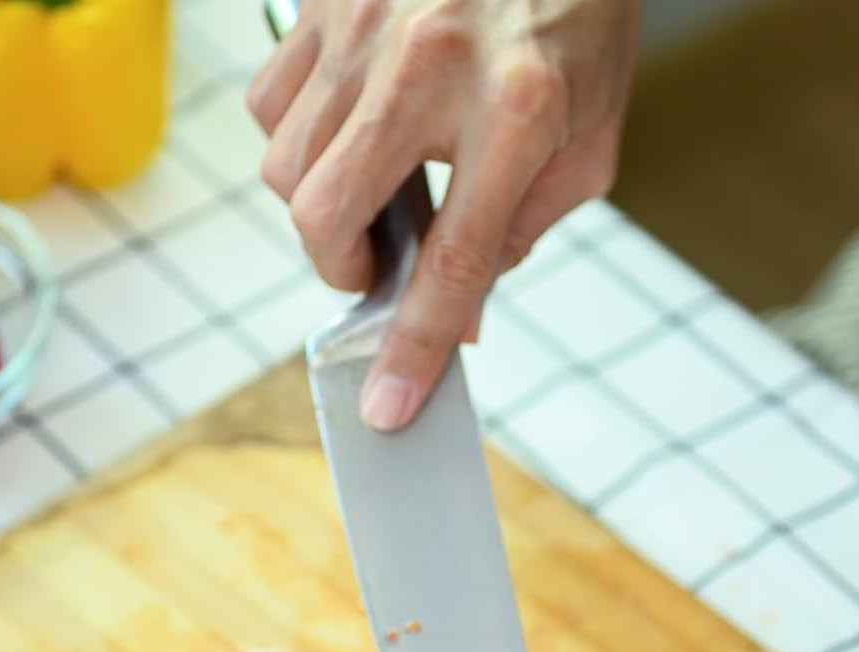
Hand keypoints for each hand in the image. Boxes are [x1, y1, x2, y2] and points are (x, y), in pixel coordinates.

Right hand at [247, 0, 640, 430]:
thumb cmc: (575, 16)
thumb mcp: (587, 136)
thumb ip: (521, 231)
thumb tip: (457, 314)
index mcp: (518, 109)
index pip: (452, 262)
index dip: (415, 346)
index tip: (386, 405)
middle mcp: (428, 65)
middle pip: (325, 215)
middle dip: (341, 266)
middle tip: (376, 262)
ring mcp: (363, 26)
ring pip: (285, 166)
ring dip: (320, 202)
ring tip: (371, 180)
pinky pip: (271, 102)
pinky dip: (296, 135)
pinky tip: (346, 122)